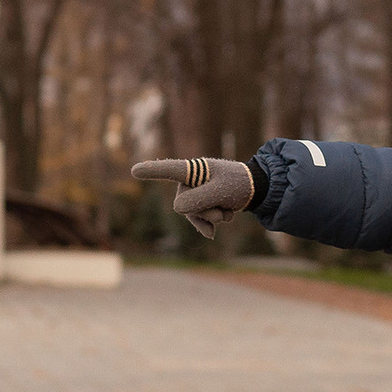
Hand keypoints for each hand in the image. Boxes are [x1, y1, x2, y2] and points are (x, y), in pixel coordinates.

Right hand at [131, 157, 255, 238]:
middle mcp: (190, 180)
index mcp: (194, 169)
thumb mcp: (220, 192)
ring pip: (192, 215)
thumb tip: (176, 208)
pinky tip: (226, 217)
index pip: (169, 170)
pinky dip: (214, 221)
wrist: (256, 190)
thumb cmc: (239, 184)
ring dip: (212, 217)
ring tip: (227, 211)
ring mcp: (194, 192)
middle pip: (184, 204)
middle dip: (205, 211)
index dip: (152, 171)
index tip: (134, 171)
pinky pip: (199, 220)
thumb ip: (198, 200)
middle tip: (224, 208)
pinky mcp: (201, 203)